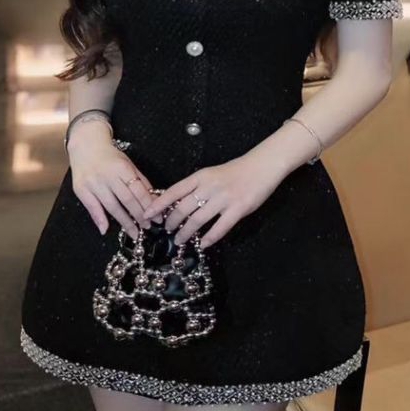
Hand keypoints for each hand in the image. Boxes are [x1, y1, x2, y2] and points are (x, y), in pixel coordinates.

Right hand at [68, 125, 155, 237]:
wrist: (86, 145)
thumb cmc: (111, 156)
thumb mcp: (128, 163)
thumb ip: (140, 180)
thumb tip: (153, 199)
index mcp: (122, 168)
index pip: (138, 190)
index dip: (148, 206)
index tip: (157, 217)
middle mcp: (108, 176)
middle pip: (126, 200)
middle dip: (139, 216)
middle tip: (148, 227)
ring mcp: (93, 184)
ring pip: (112, 207)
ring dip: (124, 222)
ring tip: (134, 232)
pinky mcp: (81, 190)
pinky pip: (92, 208)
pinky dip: (99, 219)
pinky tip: (106, 229)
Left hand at [138, 153, 282, 249]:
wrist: (261, 166)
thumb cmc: (236, 171)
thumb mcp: (211, 174)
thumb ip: (197, 187)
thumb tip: (178, 203)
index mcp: (201, 176)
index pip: (174, 191)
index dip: (159, 204)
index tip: (147, 214)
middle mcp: (209, 187)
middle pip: (183, 208)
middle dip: (172, 221)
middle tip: (167, 230)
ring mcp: (224, 199)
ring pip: (198, 220)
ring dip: (186, 232)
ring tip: (180, 239)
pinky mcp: (238, 209)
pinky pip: (220, 228)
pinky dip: (210, 238)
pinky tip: (204, 244)